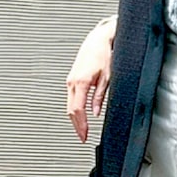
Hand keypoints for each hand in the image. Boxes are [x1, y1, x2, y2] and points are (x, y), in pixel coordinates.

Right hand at [65, 21, 114, 142]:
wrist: (97, 40)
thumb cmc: (104, 54)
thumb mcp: (107, 78)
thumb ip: (99, 97)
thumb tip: (95, 112)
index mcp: (81, 82)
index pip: (78, 110)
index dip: (80, 125)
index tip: (84, 135)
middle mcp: (72, 82)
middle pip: (70, 110)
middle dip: (76, 125)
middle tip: (82, 137)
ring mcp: (70, 80)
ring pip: (69, 104)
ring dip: (75, 118)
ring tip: (82, 129)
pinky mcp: (72, 79)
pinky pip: (71, 97)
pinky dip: (74, 108)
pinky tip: (81, 115)